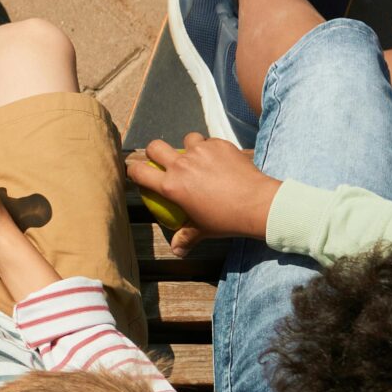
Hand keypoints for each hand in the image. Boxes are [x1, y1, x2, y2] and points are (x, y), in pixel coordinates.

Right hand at [123, 134, 279, 247]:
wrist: (258, 204)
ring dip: (188, 147)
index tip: (136, 172)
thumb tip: (177, 251)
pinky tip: (221, 161)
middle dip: (154, 151)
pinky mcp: (219, 145)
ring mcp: (200, 152)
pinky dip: (212, 149)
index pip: (139, 172)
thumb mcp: (204, 230)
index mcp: (171, 186)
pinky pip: (209, 142)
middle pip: (154, 146)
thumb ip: (186, 237)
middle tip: (162, 159)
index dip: (133, 170)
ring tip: (199, 158)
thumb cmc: (227, 220)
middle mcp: (181, 165)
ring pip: (186, 139)